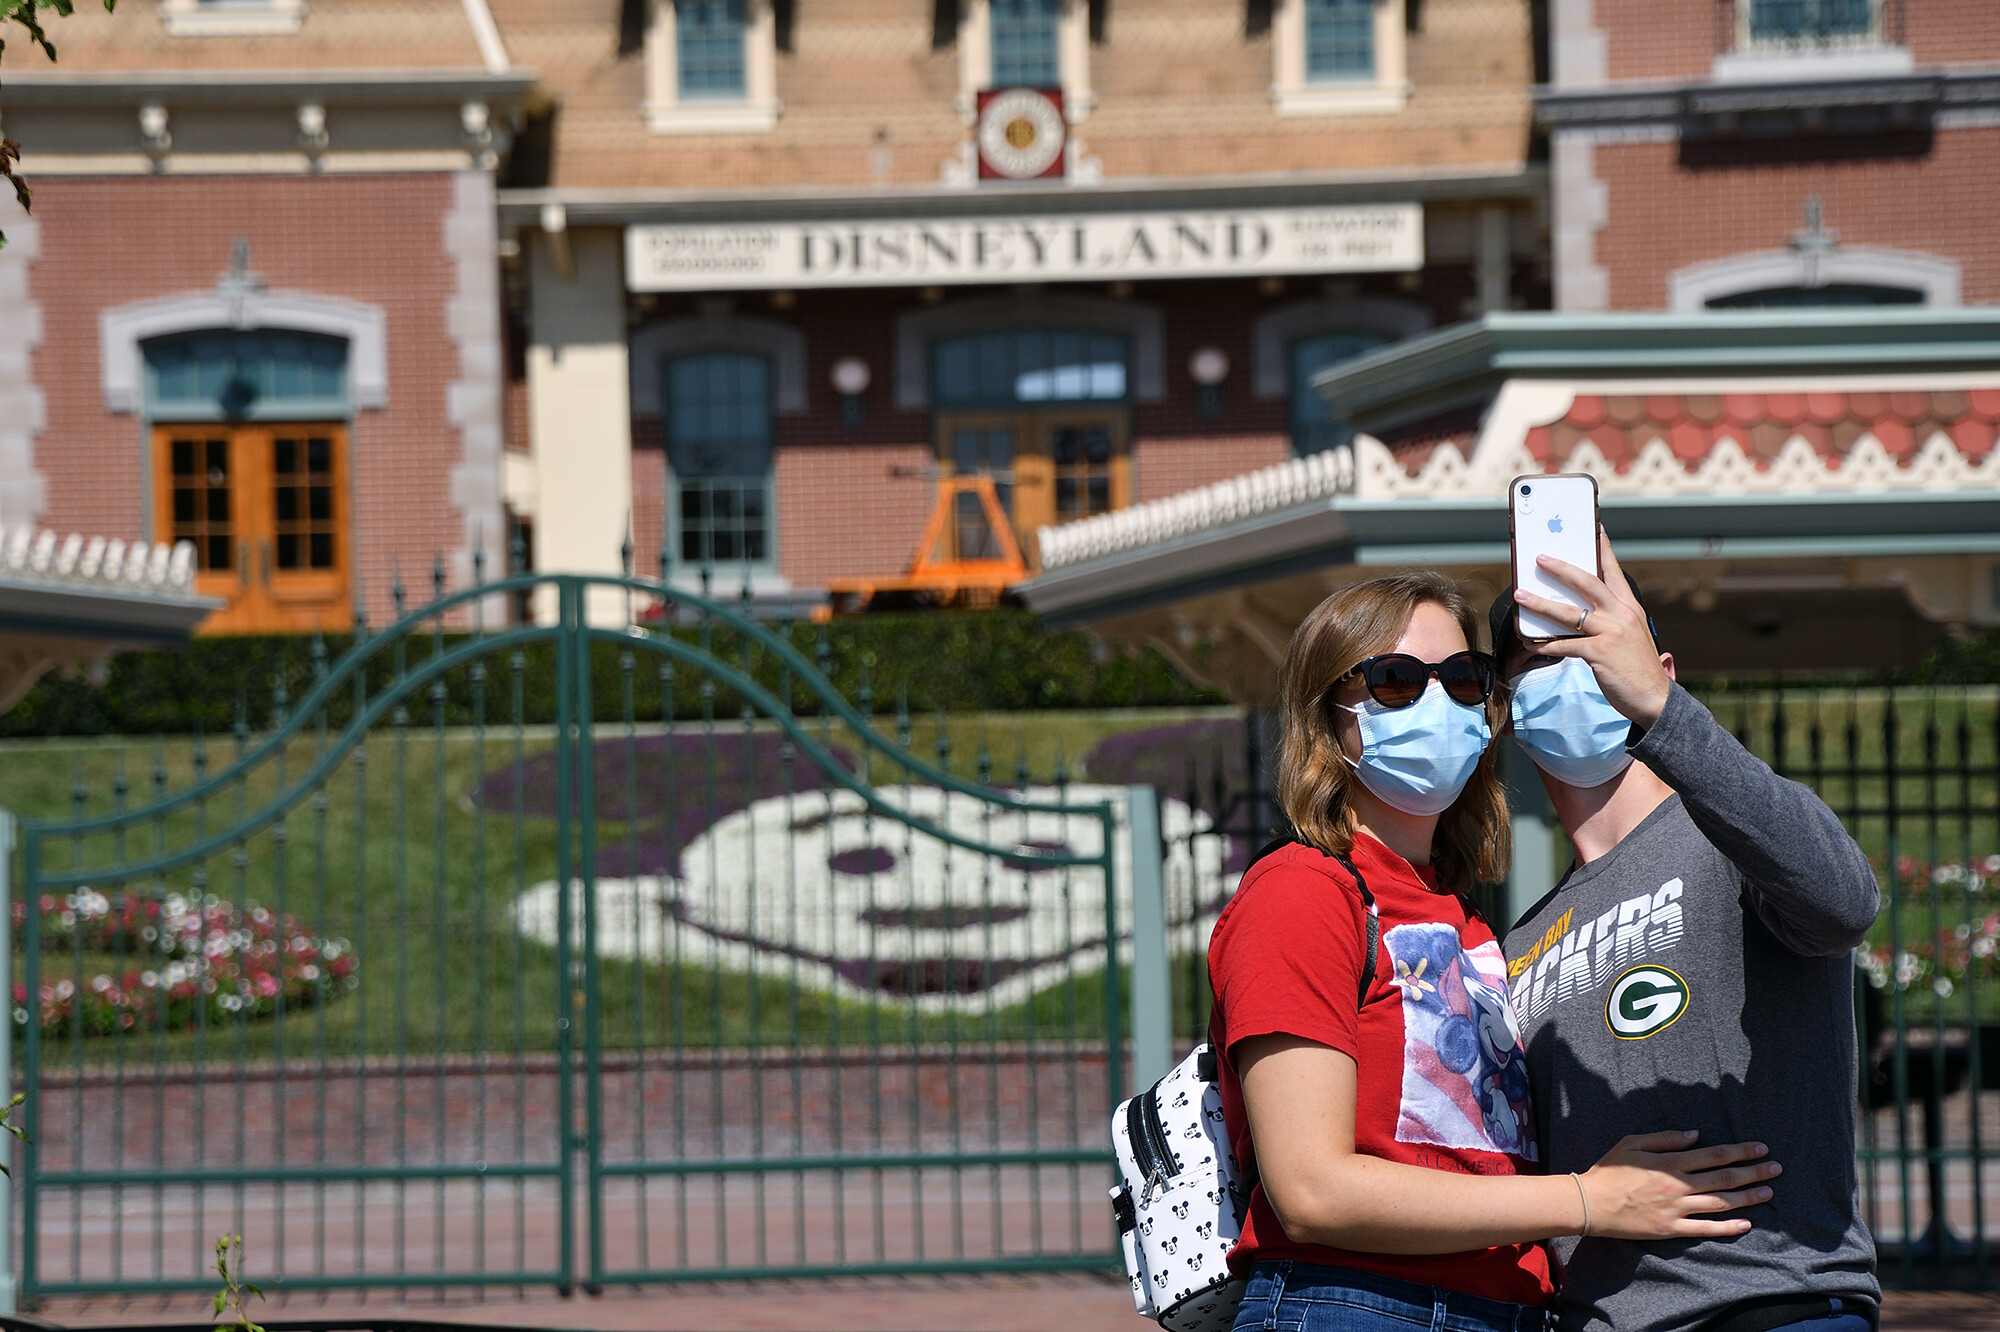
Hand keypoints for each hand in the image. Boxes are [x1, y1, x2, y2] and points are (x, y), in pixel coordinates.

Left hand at [1513, 527, 1672, 727]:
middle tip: (1539, 557)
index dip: (1603, 548)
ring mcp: (1612, 632)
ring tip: (1520, 596)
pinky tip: (1530, 643)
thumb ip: (1609, 619)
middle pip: (1587, 582)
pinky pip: (1565, 645)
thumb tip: (1576, 611)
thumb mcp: (1628, 636)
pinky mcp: (1600, 653)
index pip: (1613, 571)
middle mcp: (1622, 614)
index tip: (1594, 528)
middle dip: (1561, 568)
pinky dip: (1546, 644)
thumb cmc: (1636, 668)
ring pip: (1569, 612)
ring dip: (1540, 604)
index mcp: (1630, 607)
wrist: (1655, 699)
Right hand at [1578, 1130, 1777, 1240]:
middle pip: (1723, 1178)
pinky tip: (1746, 1224)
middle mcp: (1678, 1185)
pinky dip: (1727, 1227)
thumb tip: (1696, 1135)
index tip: (1760, 1148)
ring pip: (1720, 1202)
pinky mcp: (1671, 1228)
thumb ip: (1665, 1138)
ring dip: (1747, 1197)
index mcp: (1669, 1162)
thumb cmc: (1609, 1170)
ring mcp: (1676, 1209)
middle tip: (1776, 1168)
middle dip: (1753, 1172)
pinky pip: (1705, 1229)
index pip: (1713, 1155)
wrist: (1590, 1204)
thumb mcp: (1632, 1143)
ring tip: (1768, 1192)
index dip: (1740, 1151)